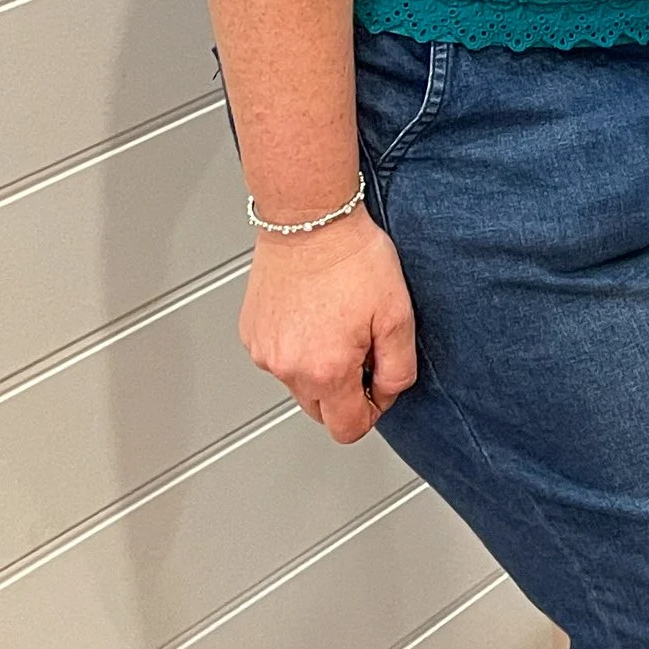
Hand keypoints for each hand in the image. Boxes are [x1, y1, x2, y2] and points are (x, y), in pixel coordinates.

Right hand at [238, 207, 417, 443]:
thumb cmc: (352, 258)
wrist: (309, 220)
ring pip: (299, 383)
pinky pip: (280, 358)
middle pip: (321, 411)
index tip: (379, 383)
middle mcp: (287, 368)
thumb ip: (398, 368)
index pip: (348, 429)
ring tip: (337, 323)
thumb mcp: (398, 315)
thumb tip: (387, 391)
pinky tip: (314, 313)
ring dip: (320, 368)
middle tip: (362, 346)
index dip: (372, 411)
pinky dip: (298, 347)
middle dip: (345, 391)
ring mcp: (263, 352)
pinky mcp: (250, 334)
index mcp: (325, 371)